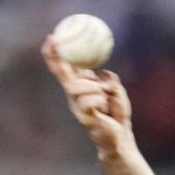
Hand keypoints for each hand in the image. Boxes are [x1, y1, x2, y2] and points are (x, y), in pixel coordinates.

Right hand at [41, 35, 132, 159]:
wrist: (120, 138)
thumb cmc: (117, 114)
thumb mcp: (116, 92)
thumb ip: (110, 81)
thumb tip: (104, 75)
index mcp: (81, 87)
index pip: (66, 68)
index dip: (57, 54)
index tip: (53, 36)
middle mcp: (75, 96)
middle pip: (64, 76)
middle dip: (57, 59)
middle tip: (57, 43)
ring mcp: (77, 106)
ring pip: (77, 86)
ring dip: (94, 88)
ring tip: (105, 98)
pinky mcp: (84, 117)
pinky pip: (89, 101)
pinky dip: (100, 100)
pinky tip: (105, 108)